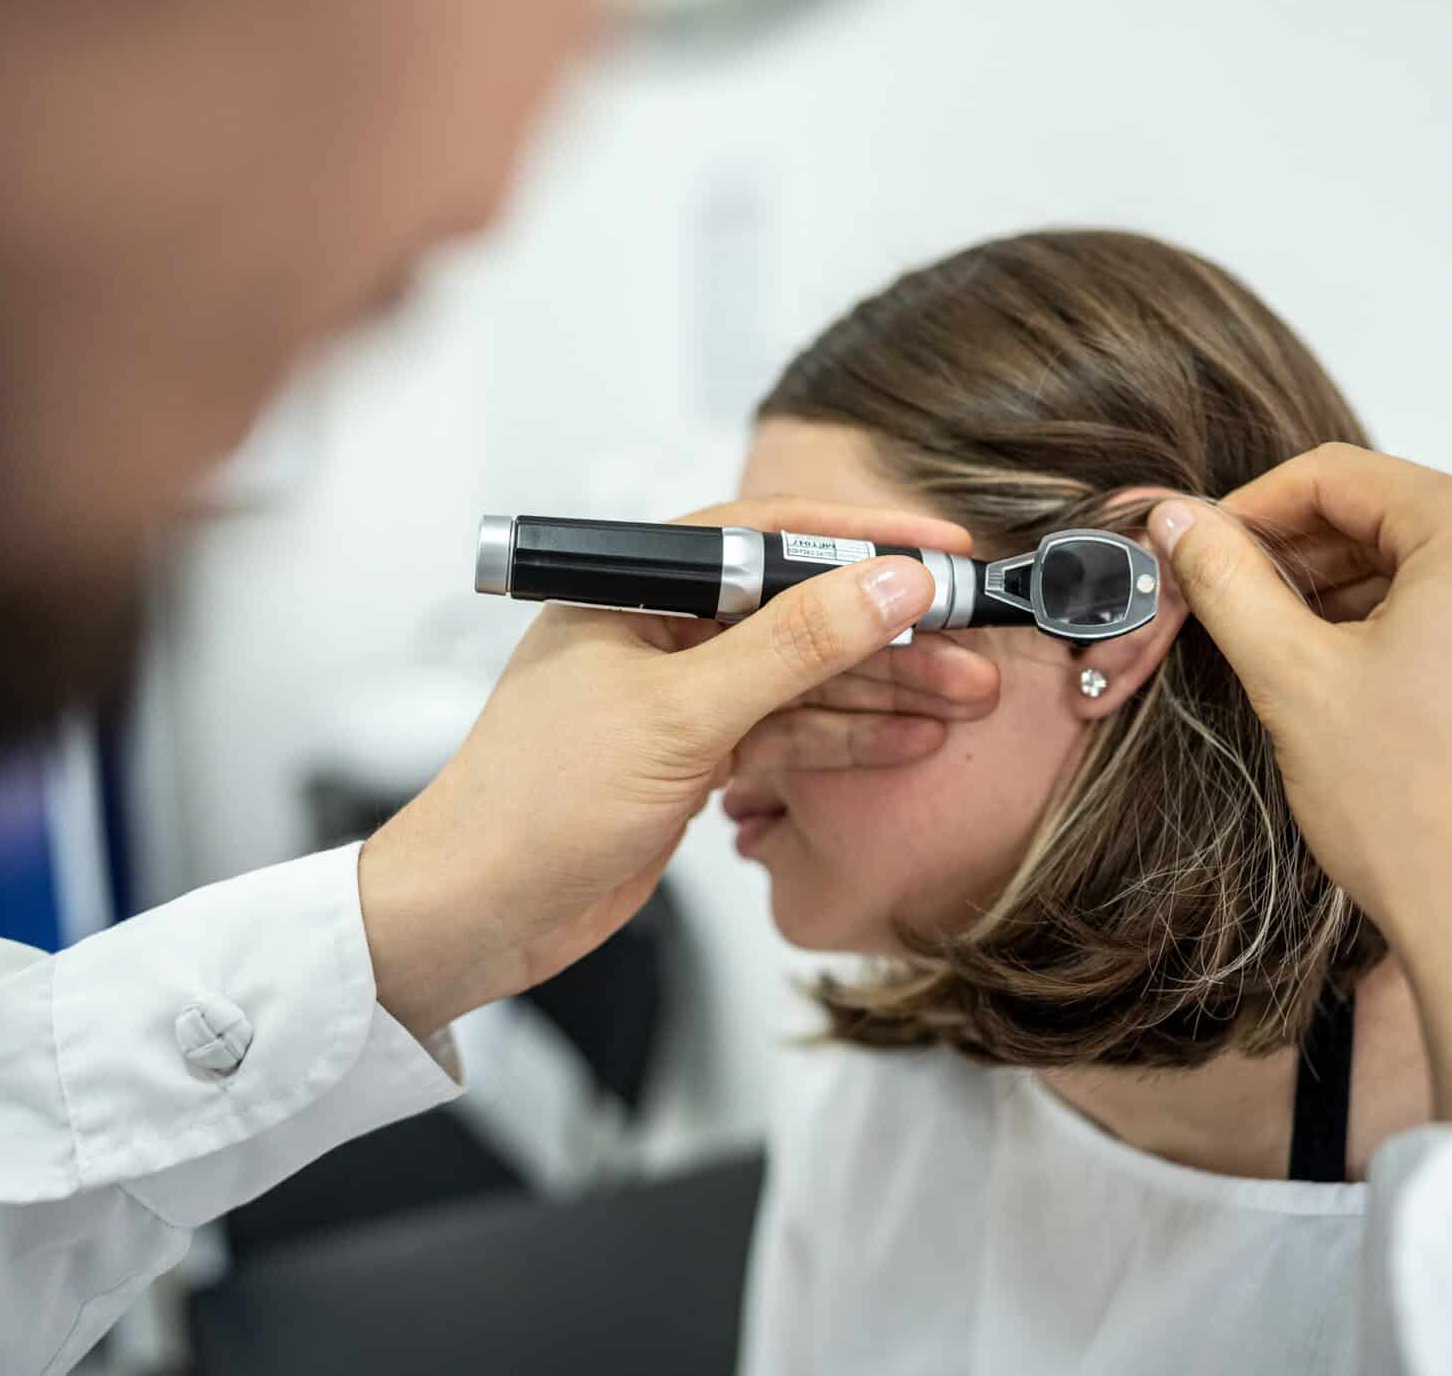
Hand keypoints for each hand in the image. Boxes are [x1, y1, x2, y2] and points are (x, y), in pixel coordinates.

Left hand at [359, 498, 997, 1037]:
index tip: (942, 552)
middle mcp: (659, 634)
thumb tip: (887, 585)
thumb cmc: (534, 804)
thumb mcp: (679, 714)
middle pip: (796, 611)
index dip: (860, 540)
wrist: (476, 915)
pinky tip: (914, 739)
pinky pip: (785, 735)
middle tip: (975, 636)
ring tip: (969, 695)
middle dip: (888, 627)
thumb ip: (791, 647)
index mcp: (636, 590)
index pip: (766, 536)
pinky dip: (846, 739)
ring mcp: (677, 700)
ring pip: (801, 679)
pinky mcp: (690, 761)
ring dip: (883, 688)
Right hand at [1148, 444, 1451, 1153]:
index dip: (1253, 510)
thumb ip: (1227, 581)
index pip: (1344, 477)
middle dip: (1310, 562)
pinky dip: (1431, 651)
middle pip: (1404, 522)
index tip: (1201, 555)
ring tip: (1305, 676)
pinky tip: (1384, 719)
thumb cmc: (1420, 813)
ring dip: (1367, 608)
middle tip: (1240, 619)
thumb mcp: (1292, 680)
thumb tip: (1179, 519)